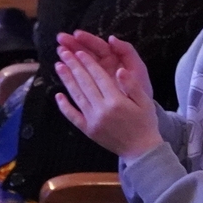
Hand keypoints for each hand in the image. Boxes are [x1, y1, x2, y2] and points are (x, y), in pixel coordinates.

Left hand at [52, 32, 162, 157]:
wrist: (140, 151)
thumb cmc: (145, 123)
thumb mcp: (145, 102)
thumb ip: (132, 85)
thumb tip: (119, 70)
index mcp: (116, 101)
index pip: (99, 77)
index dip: (88, 63)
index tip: (79, 52)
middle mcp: (102, 110)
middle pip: (85, 83)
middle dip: (73, 66)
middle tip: (64, 52)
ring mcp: (93, 121)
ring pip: (77, 96)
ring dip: (66, 80)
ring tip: (58, 66)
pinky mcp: (88, 130)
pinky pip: (73, 117)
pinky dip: (64, 106)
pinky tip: (58, 95)